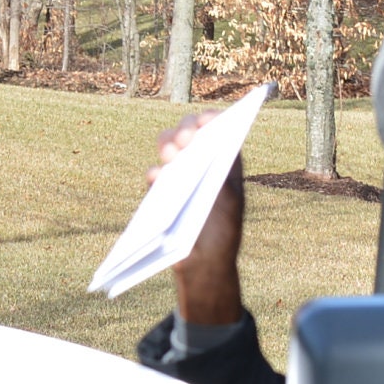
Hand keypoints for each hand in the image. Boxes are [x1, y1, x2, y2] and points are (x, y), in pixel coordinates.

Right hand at [152, 114, 244, 328]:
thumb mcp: (229, 205)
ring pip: (168, 146)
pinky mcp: (160, 189)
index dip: (211, 120)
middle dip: (186, 131)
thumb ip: (221, 177)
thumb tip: (211, 149)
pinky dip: (155, 173)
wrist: (202, 262)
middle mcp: (200, 159)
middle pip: (189, 132)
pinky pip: (154, 174)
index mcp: (224, 158)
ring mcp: (178, 171)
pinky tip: (158, 177)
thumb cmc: (222, 232)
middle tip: (187, 140)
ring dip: (167, 145)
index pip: (218, 128)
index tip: (206, 122)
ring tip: (171, 155)